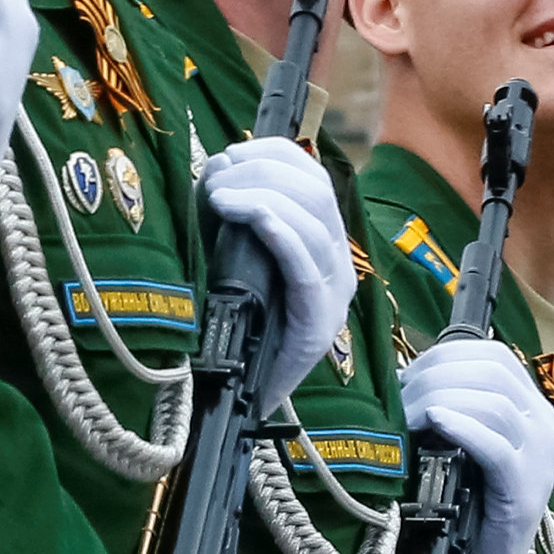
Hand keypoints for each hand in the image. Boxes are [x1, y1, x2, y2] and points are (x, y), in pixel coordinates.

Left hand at [200, 138, 354, 408]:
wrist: (243, 399)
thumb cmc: (238, 323)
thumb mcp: (237, 257)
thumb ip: (234, 216)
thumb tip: (216, 170)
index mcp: (324, 242)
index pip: (314, 177)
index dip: (275, 155)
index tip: (230, 154)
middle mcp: (338, 263)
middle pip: (314, 192)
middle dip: (261, 172)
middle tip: (215, 181)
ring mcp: (333, 293)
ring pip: (313, 221)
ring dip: (261, 196)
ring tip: (219, 198)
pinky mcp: (318, 322)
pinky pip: (305, 264)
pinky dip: (278, 231)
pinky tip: (249, 217)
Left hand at [398, 336, 553, 553]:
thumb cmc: (465, 503)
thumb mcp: (461, 444)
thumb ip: (451, 406)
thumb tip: (404, 377)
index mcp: (532, 408)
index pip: (495, 357)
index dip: (447, 357)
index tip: (409, 374)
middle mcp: (545, 426)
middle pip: (493, 375)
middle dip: (438, 378)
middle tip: (401, 400)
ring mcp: (541, 459)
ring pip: (495, 405)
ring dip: (442, 400)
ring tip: (411, 417)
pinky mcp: (525, 491)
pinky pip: (496, 447)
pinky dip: (462, 428)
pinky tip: (435, 423)